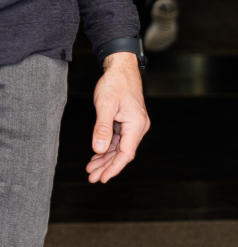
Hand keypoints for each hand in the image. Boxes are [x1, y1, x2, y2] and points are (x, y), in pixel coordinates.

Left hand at [86, 53, 149, 183]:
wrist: (121, 68)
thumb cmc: (115, 83)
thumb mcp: (106, 105)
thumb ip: (102, 128)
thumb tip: (98, 150)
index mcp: (136, 124)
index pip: (126, 153)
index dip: (114, 167)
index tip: (102, 178)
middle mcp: (138, 127)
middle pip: (123, 153)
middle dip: (107, 166)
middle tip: (92, 178)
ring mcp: (134, 125)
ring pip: (119, 148)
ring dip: (106, 159)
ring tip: (91, 170)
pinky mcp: (128, 122)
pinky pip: (118, 140)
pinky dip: (107, 149)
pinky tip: (97, 156)